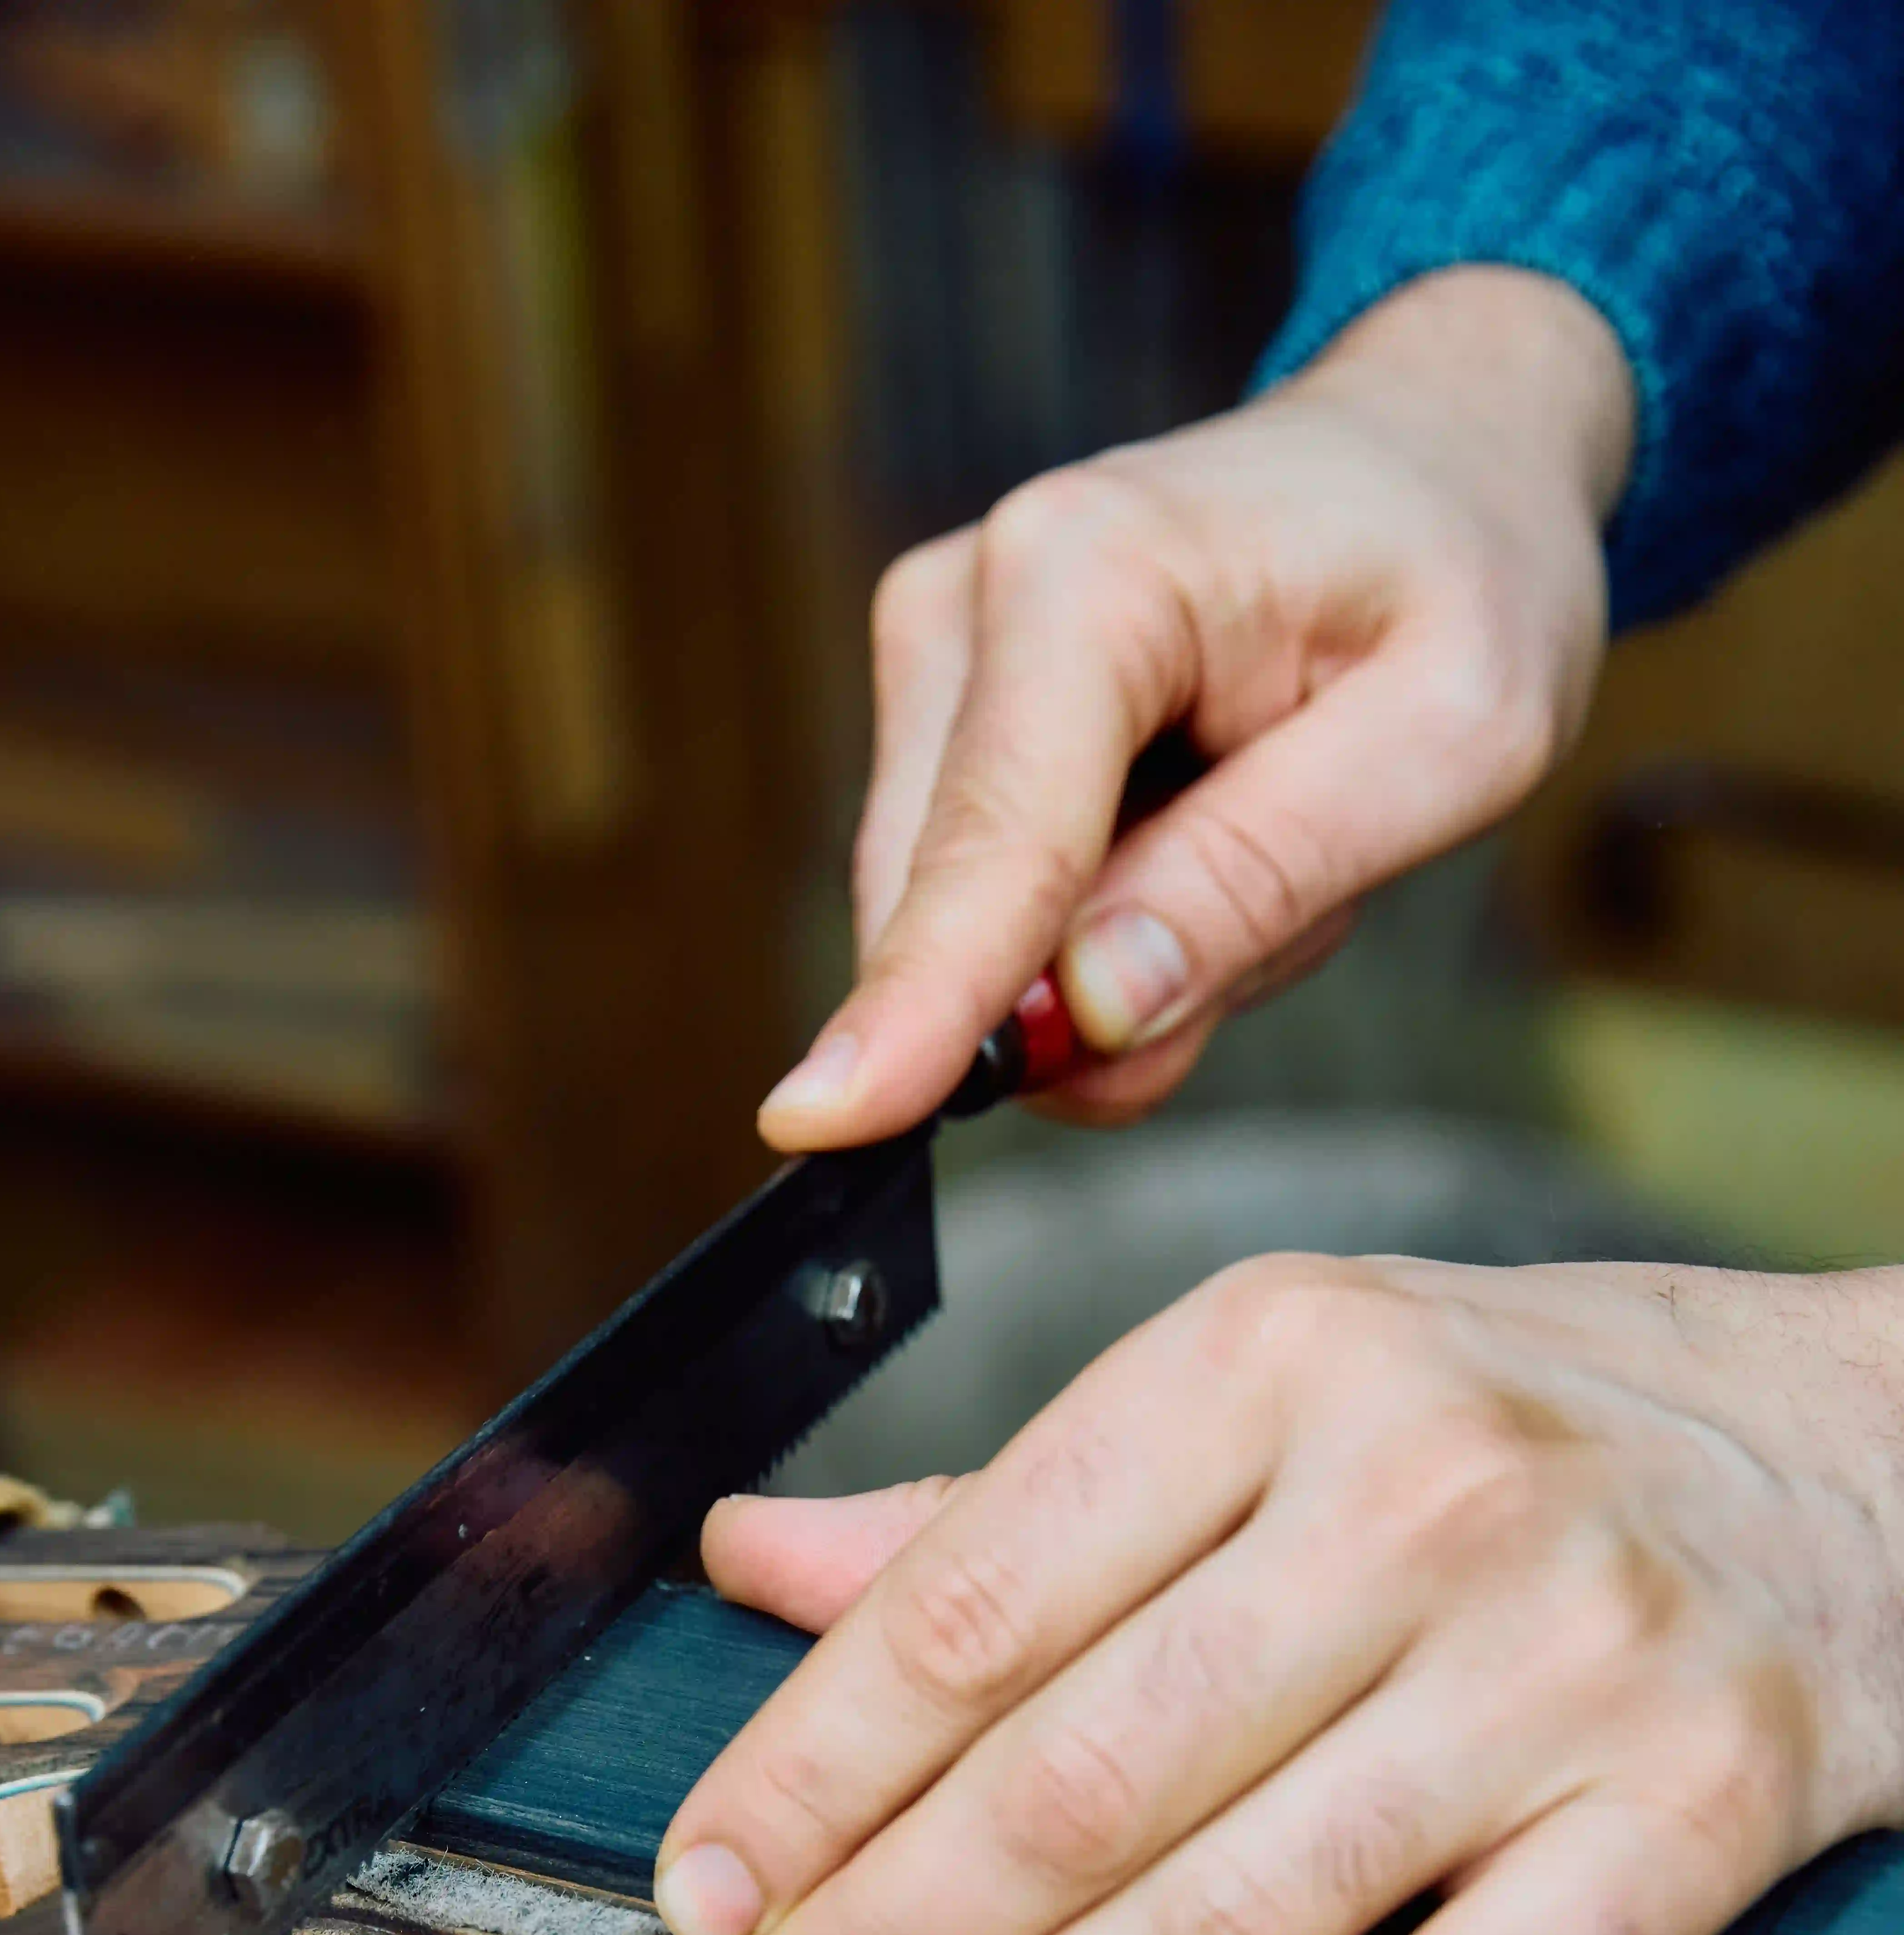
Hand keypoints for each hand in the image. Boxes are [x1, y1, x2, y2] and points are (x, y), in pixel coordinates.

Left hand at [653, 1260, 1903, 1934]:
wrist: (1881, 1456)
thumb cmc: (1535, 1428)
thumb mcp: (1266, 1392)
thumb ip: (1006, 1505)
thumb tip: (757, 1562)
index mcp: (1274, 1356)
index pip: (965, 1601)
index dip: (804, 1774)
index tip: (711, 1883)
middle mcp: (1421, 1493)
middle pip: (1073, 1784)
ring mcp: (1568, 1662)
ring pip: (1231, 1926)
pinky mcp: (1697, 1815)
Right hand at [757, 265, 1634, 1146]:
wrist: (1436, 458)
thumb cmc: (1465, 571)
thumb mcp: (1454, 735)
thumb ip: (1263, 873)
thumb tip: (1084, 1010)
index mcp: (1092, 571)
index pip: (992, 844)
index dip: (921, 1003)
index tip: (823, 1122)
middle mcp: (969, 597)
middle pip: (955, 906)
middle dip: (1102, 992)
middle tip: (1291, 901)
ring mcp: (939, 654)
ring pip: (971, 928)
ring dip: (1126, 951)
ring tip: (1267, 833)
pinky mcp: (943, 713)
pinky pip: (993, 907)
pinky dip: (1108, 921)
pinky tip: (1206, 830)